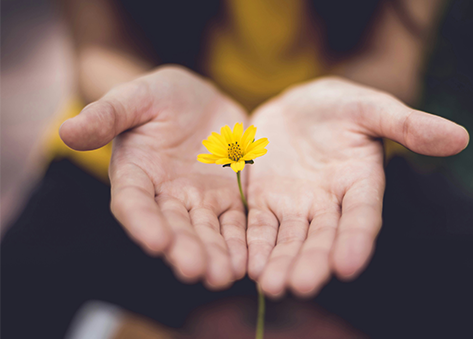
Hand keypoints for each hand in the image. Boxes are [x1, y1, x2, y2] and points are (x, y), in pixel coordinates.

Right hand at [60, 66, 247, 288]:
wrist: (199, 100)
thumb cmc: (160, 96)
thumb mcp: (135, 97)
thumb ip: (106, 114)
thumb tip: (66, 130)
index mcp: (136, 174)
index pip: (134, 203)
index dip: (143, 222)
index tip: (156, 241)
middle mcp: (165, 196)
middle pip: (173, 227)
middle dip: (184, 249)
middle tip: (196, 270)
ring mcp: (198, 200)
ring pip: (206, 231)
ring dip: (214, 254)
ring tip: (224, 275)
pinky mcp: (227, 198)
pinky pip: (234, 223)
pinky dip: (240, 242)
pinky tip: (248, 260)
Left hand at [246, 77, 468, 297]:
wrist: (297, 107)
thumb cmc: (339, 106)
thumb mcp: (371, 108)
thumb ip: (407, 124)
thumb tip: (459, 137)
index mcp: (359, 183)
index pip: (362, 216)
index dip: (356, 239)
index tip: (348, 265)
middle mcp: (328, 203)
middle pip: (322, 237)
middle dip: (312, 261)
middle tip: (301, 285)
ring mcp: (295, 205)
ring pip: (289, 239)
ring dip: (281, 262)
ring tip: (271, 285)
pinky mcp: (264, 201)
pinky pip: (259, 226)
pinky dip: (254, 245)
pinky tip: (248, 265)